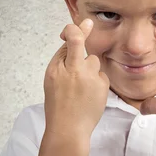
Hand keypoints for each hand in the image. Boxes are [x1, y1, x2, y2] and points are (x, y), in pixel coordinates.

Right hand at [43, 19, 109, 140]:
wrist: (69, 128)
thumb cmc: (58, 104)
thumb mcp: (52, 78)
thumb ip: (63, 57)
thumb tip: (74, 36)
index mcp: (59, 68)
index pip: (72, 39)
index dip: (75, 29)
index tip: (77, 27)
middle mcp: (76, 70)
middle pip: (83, 44)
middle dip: (82, 36)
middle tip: (84, 33)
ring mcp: (91, 78)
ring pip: (93, 61)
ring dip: (88, 69)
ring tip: (81, 86)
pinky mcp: (103, 86)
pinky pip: (100, 75)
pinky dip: (96, 81)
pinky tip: (89, 94)